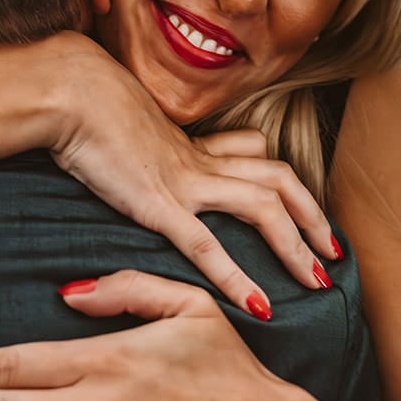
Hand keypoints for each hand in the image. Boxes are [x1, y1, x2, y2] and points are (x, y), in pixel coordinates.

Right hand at [44, 34, 339, 317]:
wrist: (67, 92)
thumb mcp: (117, 122)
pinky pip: (209, 247)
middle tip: (332, 253)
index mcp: (190, 143)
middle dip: (313, 216)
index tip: (301, 207)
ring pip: (264, 208)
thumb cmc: (81, 105)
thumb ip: (133, 141)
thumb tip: (123, 148)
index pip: (254, 151)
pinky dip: (239, 279)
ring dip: (297, 246)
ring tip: (316, 282)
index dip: (283, 180)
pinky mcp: (160, 203)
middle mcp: (199, 160)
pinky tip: (260, 307)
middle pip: (279, 178)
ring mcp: (185, 180)